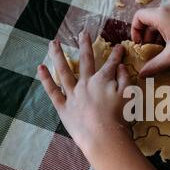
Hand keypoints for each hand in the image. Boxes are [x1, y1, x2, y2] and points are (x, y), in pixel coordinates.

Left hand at [38, 32, 129, 154]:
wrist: (103, 137)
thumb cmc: (119, 118)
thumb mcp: (128, 95)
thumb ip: (124, 79)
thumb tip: (121, 67)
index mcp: (102, 80)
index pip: (111, 63)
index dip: (117, 54)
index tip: (119, 46)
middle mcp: (85, 83)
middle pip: (85, 60)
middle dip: (85, 45)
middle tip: (83, 33)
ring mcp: (72, 94)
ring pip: (64, 70)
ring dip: (58, 55)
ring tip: (53, 42)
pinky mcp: (63, 107)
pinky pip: (52, 91)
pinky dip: (46, 79)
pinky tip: (41, 67)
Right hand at [131, 0, 169, 76]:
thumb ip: (155, 65)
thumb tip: (141, 75)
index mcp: (161, 14)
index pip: (138, 17)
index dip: (135, 31)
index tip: (140, 45)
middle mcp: (167, 6)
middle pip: (148, 18)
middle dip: (146, 35)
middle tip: (150, 50)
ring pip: (158, 19)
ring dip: (156, 33)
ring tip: (162, 48)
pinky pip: (168, 17)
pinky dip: (166, 29)